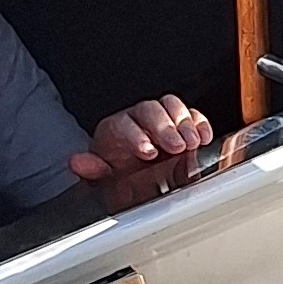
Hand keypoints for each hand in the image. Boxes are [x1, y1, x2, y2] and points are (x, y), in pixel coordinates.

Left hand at [72, 94, 217, 186]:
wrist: (131, 174)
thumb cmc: (117, 173)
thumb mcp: (101, 177)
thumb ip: (91, 169)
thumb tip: (77, 163)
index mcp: (116, 129)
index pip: (124, 124)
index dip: (137, 136)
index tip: (148, 152)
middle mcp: (138, 119)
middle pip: (151, 110)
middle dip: (165, 127)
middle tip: (176, 146)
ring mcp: (162, 120)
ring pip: (172, 106)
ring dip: (185, 123)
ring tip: (192, 142)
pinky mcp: (182, 126)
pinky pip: (192, 115)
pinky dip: (200, 124)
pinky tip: (204, 137)